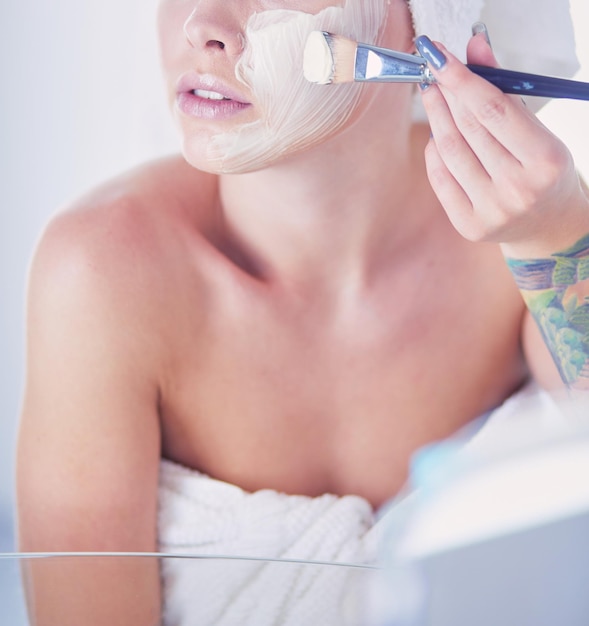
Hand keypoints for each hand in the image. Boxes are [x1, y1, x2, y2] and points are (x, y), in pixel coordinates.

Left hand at [415, 33, 588, 258]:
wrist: (548, 223)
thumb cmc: (542, 169)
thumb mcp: (536, 127)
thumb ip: (504, 88)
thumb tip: (474, 46)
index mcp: (545, 160)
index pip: (493, 110)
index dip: (462, 79)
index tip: (439, 56)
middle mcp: (518, 189)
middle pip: (469, 129)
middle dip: (446, 93)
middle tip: (432, 70)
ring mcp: (492, 211)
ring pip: (450, 152)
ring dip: (436, 117)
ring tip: (432, 95)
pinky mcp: (469, 226)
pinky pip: (440, 180)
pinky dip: (434, 152)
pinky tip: (435, 134)